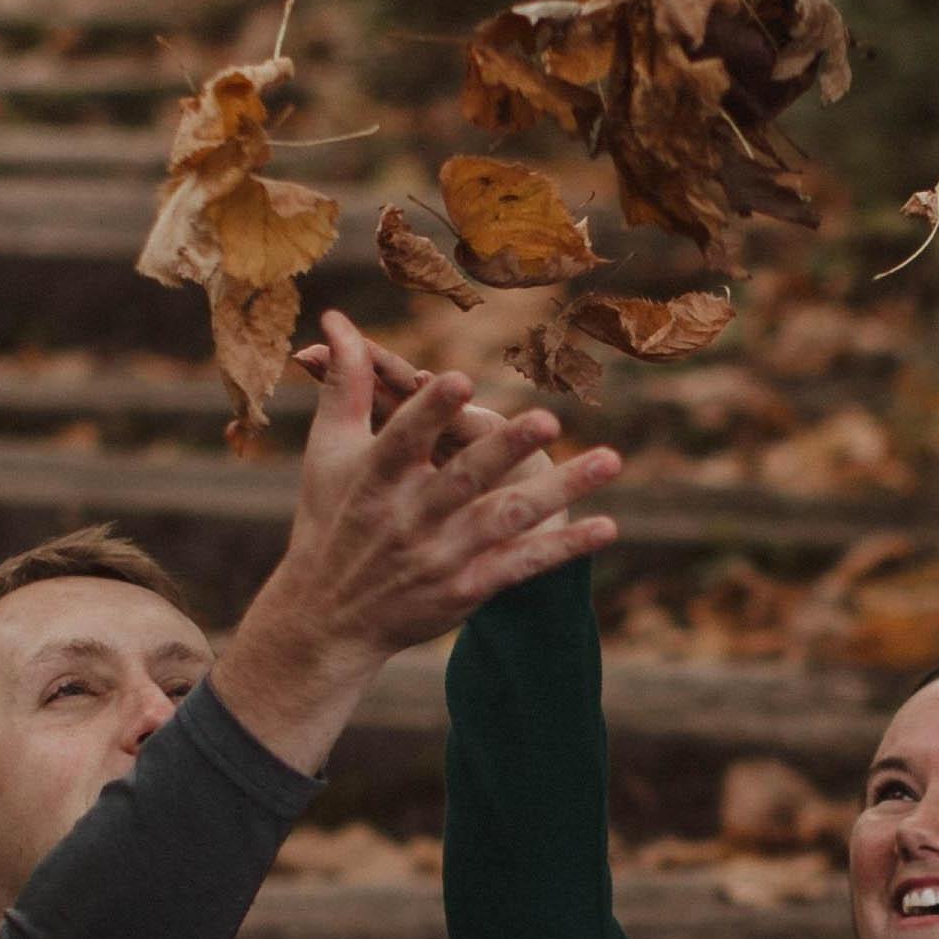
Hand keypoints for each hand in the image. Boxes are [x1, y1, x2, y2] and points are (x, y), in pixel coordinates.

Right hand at [213, 313, 624, 771]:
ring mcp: (441, 555)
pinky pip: (522, 566)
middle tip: (548, 420)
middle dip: (504, 450)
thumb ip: (345, 385)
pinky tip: (607, 526)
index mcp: (374, 478)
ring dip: (558, 492)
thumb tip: (337, 319)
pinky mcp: (466, 588)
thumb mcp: (331, 452)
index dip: (429, 412)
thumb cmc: (332, 518)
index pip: (403, 439)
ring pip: (505, 519)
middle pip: (463, 479)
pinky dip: (563, 547)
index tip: (458, 379)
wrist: (329, 618)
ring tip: (609, 459)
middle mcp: (409, 517)